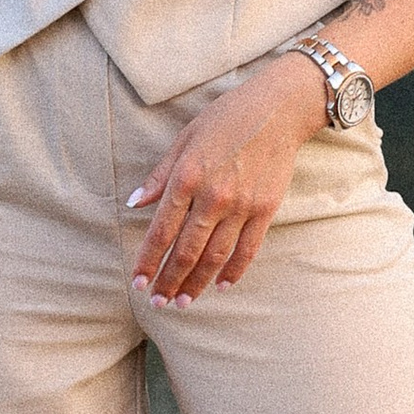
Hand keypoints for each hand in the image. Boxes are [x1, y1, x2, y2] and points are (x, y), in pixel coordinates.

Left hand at [128, 56, 326, 305]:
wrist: (279, 110)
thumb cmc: (227, 118)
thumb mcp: (185, 138)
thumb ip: (160, 175)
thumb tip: (134, 203)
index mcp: (188, 177)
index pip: (161, 230)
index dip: (148, 261)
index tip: (138, 282)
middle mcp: (214, 196)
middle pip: (186, 251)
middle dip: (169, 281)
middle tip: (158, 303)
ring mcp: (242, 205)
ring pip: (215, 256)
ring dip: (197, 283)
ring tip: (183, 303)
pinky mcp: (266, 209)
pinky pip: (248, 249)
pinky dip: (234, 271)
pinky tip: (222, 286)